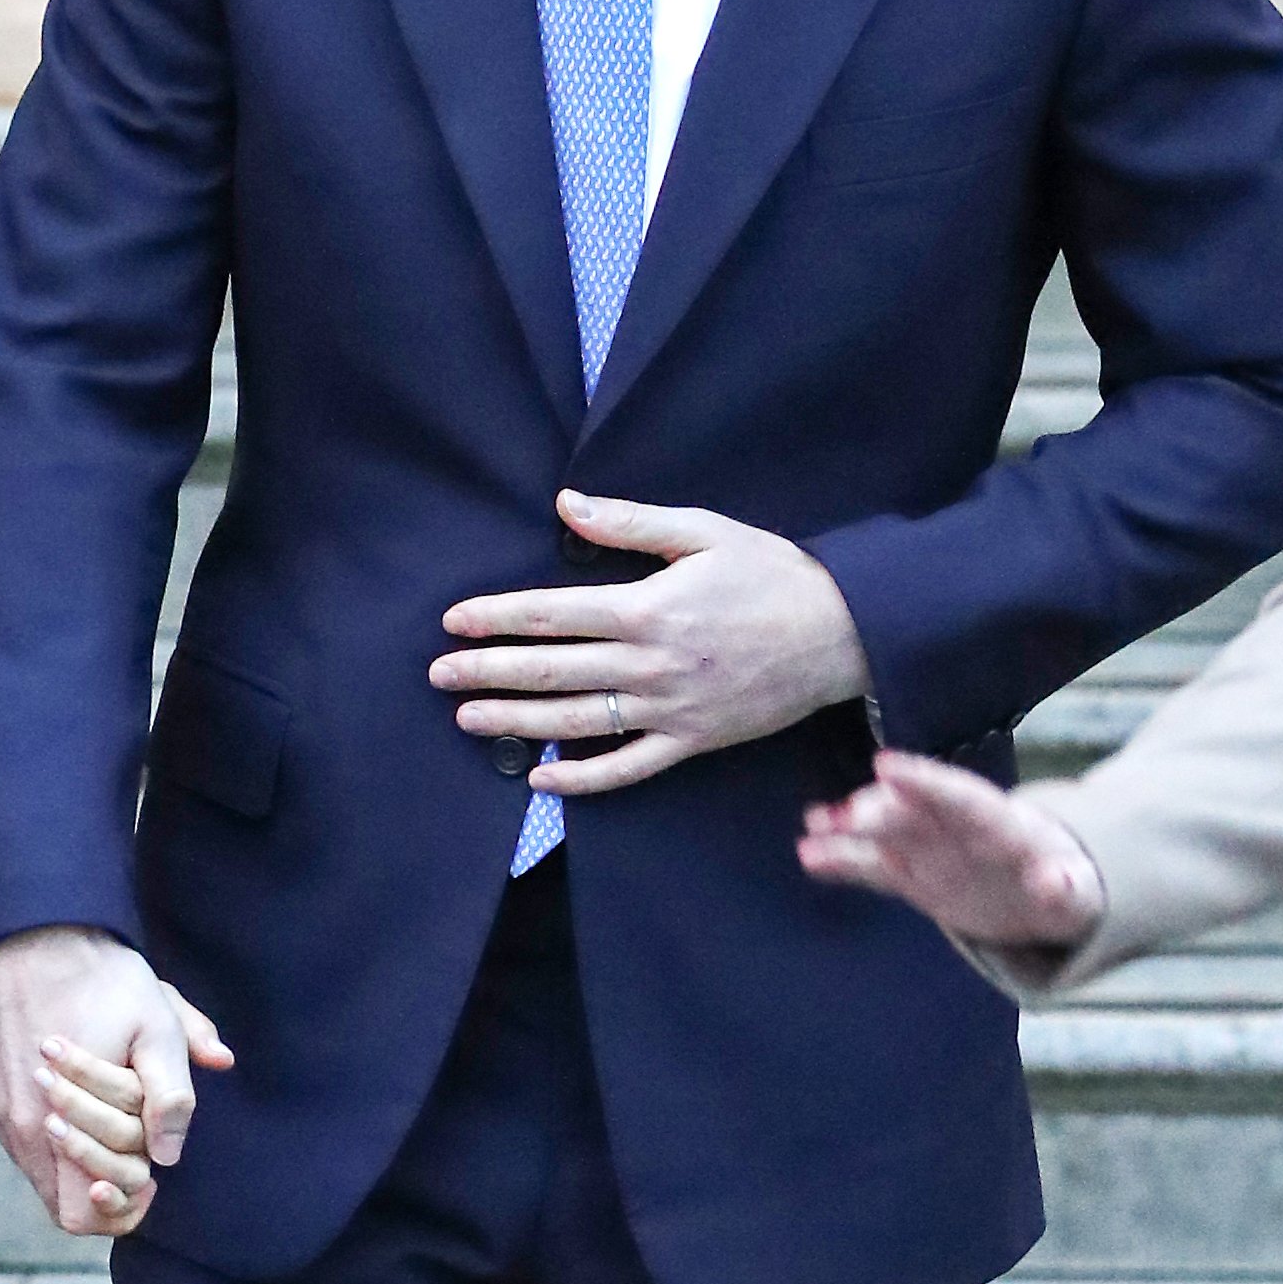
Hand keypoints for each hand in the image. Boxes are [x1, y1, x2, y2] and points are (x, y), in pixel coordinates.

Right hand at [0, 926, 234, 1236]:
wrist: (25, 932)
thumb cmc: (97, 976)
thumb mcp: (156, 1020)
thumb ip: (174, 1089)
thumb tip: (172, 1150)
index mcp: (66, 1122)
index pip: (85, 1213)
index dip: (122, 1204)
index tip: (147, 1170)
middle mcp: (25, 1128)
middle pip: (66, 1200)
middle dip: (107, 1175)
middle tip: (135, 1138)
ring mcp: (2, 1112)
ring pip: (43, 1171)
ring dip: (78, 1154)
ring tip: (106, 1110)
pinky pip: (22, 1140)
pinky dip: (51, 1133)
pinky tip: (76, 1093)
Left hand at [429, 490, 871, 795]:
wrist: (844, 633)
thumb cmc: (772, 574)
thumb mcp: (702, 531)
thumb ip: (628, 521)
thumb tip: (564, 503)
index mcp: (647, 608)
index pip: (551, 614)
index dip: (496, 618)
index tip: (452, 621)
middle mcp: (650, 664)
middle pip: (552, 671)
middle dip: (487, 673)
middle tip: (438, 675)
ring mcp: (671, 709)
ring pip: (578, 722)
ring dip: (517, 721)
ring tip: (469, 719)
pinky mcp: (693, 741)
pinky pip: (629, 767)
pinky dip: (583, 780)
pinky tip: (540, 779)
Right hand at [799, 750, 1108, 949]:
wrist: (1037, 894)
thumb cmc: (1064, 888)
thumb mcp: (1076, 895)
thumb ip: (1065, 888)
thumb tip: (1054, 882)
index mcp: (998, 823)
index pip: (960, 797)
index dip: (924, 782)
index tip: (886, 767)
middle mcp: (953, 825)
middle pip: (914, 813)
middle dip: (880, 810)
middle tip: (847, 816)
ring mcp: (926, 846)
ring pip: (884, 831)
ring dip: (849, 826)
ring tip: (814, 824)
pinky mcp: (907, 873)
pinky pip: (870, 865)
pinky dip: (841, 859)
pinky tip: (808, 853)